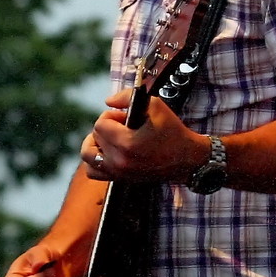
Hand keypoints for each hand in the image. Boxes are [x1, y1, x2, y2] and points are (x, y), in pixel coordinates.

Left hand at [87, 88, 204, 183]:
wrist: (187, 159)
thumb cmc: (172, 132)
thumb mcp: (155, 106)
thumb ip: (127, 96)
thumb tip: (108, 101)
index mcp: (127, 144)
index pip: (100, 124)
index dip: (112, 116)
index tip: (126, 118)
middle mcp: (119, 162)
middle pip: (94, 138)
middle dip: (106, 128)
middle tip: (122, 127)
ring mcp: (118, 173)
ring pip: (88, 156)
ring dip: (95, 144)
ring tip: (110, 138)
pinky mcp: (120, 179)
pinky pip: (93, 172)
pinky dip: (96, 161)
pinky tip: (108, 152)